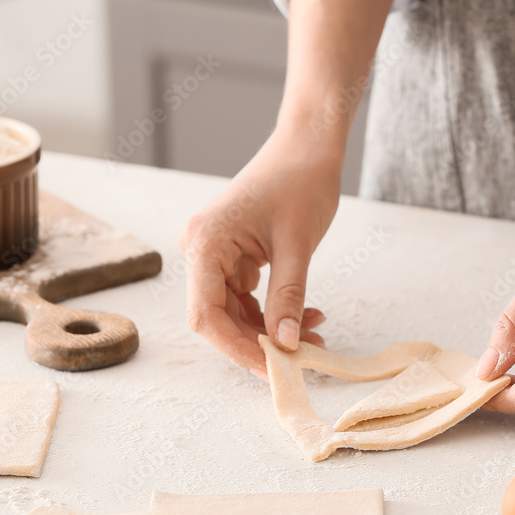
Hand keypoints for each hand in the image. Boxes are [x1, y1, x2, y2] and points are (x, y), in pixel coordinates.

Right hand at [180, 129, 339, 375]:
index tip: (272, 368)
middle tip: (303, 356)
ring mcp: (215, 253)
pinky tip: (306, 315)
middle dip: (260, 341)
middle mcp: (201, 249)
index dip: (237, 348)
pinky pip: (246, 297)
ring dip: (271, 329)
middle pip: (218, 317)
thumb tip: (286, 344)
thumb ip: (288, 297)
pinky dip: (273, 312)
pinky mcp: (233, 256)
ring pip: (234, 311)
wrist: (307, 146)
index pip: (206, 315)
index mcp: (206, 243)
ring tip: (314, 334)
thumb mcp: (297, 246)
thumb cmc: (301, 181)